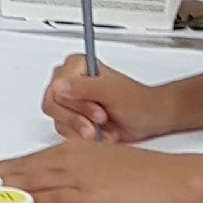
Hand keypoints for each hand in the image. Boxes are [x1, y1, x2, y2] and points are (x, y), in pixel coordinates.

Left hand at [0, 139, 202, 202]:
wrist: (171, 176)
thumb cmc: (143, 170)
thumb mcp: (103, 161)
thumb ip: (76, 169)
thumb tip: (55, 181)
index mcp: (74, 149)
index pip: (31, 159)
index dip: (5, 167)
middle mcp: (71, 158)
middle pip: (25, 168)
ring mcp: (78, 176)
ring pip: (32, 181)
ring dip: (5, 187)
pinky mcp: (88, 194)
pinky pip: (52, 198)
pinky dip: (31, 200)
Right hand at [35, 58, 175, 142]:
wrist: (149, 118)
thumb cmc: (137, 102)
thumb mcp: (110, 92)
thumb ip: (83, 87)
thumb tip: (59, 86)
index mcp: (75, 65)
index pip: (55, 89)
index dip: (75, 106)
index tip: (98, 113)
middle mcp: (69, 81)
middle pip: (54, 106)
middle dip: (79, 120)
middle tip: (101, 121)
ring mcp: (70, 101)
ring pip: (59, 121)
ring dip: (83, 130)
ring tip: (103, 129)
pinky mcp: (73, 117)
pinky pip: (65, 132)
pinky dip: (84, 137)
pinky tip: (100, 133)